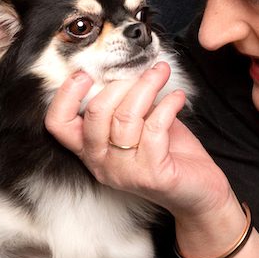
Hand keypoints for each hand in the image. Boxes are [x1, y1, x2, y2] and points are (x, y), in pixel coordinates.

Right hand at [46, 61, 232, 221]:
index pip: (58, 125)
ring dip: (147, 86)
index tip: (85, 73)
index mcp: (91, 151)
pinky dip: (168, 105)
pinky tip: (178, 98)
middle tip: (143, 70)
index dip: (65, 95)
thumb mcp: (140, 124)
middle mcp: (101, 164)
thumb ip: (126, 103)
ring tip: (161, 73)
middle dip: (120, 82)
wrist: (200, 191)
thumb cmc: (169, 153)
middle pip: (95, 113)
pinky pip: (155, 128)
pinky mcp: (152, 175)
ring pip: (126, 117)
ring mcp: (125, 172)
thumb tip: (124, 66)